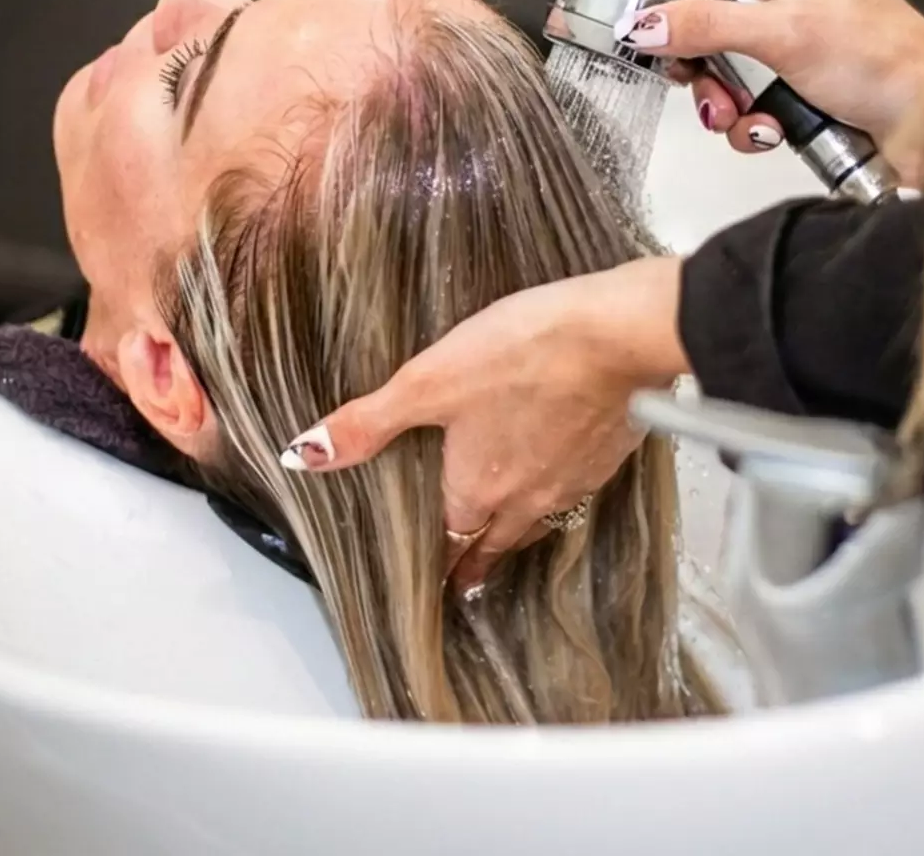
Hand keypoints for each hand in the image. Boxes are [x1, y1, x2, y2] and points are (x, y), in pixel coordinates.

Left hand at [278, 257, 689, 589]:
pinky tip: (562, 473)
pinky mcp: (607, 455)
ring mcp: (573, 480)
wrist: (619, 337)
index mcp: (477, 488)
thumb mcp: (430, 381)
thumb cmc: (525, 353)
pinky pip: (577, 489)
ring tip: (510, 539)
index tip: (438, 585)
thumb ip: (368, 423)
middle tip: (468, 579)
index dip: (442, 564)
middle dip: (478, 560)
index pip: (453, 542)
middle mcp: (526, 498)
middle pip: (497, 542)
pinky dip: (561, 491)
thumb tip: (304, 455)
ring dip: (519, 533)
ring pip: (539, 521)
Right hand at [600, 0, 923, 185]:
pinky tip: (762, 130)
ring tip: (728, 110)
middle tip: (662, 56)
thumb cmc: (886, 61)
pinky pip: (744, 92)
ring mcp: (794, 32)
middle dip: (684, 37)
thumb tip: (648, 25)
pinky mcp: (797, 77)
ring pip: (720, 52)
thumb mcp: (783, 35)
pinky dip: (744, 117)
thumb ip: (707, 27)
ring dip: (716, 90)